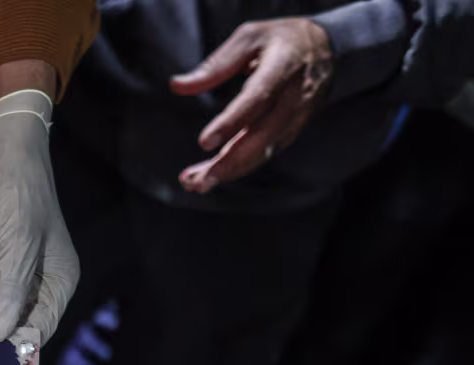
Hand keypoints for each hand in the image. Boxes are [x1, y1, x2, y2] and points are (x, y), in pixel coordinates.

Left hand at [171, 18, 332, 192]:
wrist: (330, 50)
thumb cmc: (281, 40)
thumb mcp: (249, 38)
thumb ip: (215, 64)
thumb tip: (177, 86)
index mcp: (283, 68)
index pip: (257, 100)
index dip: (232, 123)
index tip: (204, 142)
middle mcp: (293, 98)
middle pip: (261, 137)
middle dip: (228, 163)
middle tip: (196, 180)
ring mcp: (295, 119)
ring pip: (263, 151)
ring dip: (229, 171)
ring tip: (195, 183)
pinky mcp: (291, 131)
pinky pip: (266, 153)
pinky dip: (239, 167)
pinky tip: (213, 175)